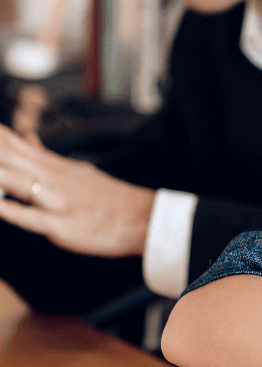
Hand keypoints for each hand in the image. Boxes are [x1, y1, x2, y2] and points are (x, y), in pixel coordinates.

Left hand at [0, 124, 154, 256]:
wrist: (142, 218)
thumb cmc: (110, 199)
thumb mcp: (78, 171)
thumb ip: (47, 157)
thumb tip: (28, 141)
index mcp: (53, 166)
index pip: (12, 142)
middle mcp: (51, 179)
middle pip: (8, 157)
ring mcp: (56, 201)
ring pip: (17, 182)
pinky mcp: (62, 225)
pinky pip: (31, 217)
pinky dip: (11, 210)